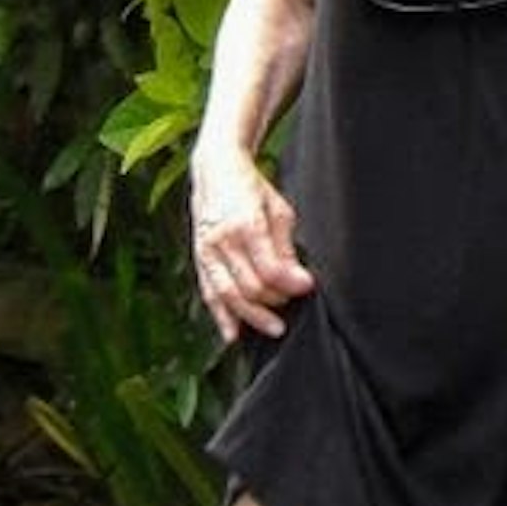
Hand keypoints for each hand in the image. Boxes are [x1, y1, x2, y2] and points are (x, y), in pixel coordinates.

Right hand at [191, 155, 312, 343]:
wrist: (215, 171)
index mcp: (246, 224)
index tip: (308, 287)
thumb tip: (299, 281)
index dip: (291, 284)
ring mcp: (207, 251)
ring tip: (274, 327)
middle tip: (292, 300)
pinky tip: (234, 334)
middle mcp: (222, 240)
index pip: (269, 269)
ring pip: (229, 296)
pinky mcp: (199, 259)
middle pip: (250, 287)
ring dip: (253, 316)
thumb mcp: (279, 211)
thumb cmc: (251, 190)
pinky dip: (221, 317)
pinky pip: (209, 294)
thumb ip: (285, 249)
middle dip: (275, 300)